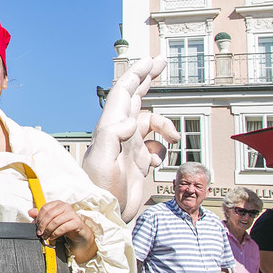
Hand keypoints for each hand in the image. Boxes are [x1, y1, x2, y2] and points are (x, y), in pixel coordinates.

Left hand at [28, 201, 96, 263]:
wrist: (78, 232)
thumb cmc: (64, 224)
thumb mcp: (52, 219)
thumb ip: (41, 215)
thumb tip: (30, 212)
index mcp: (58, 203)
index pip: (45, 208)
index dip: (39, 218)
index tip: (36, 226)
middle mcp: (65, 206)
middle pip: (49, 215)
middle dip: (42, 225)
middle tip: (40, 233)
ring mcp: (72, 213)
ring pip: (55, 221)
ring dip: (48, 231)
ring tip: (45, 236)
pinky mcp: (77, 222)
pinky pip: (63, 228)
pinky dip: (55, 234)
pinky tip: (52, 237)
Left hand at [82, 55, 178, 221]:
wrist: (105, 213)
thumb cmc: (100, 189)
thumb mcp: (104, 162)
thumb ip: (113, 138)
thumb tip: (129, 119)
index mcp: (111, 127)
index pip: (124, 92)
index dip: (137, 74)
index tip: (153, 59)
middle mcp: (120, 133)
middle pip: (136, 97)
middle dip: (148, 78)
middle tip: (162, 60)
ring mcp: (129, 146)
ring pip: (151, 122)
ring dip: (166, 126)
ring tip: (171, 139)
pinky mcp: (137, 161)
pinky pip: (155, 146)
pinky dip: (161, 149)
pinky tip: (155, 162)